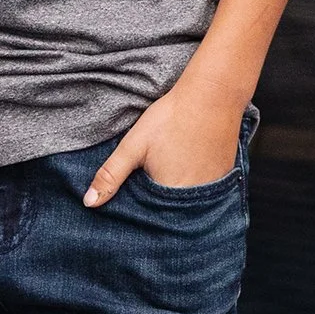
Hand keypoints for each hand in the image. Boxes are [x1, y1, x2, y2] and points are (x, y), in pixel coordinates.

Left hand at [84, 69, 245, 207]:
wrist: (212, 95)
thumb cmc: (171, 118)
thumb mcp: (133, 146)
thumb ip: (111, 175)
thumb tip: (89, 203)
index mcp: (170, 196)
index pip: (149, 218)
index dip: (137, 210)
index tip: (131, 195)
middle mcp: (195, 199)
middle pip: (169, 213)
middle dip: (155, 204)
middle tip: (150, 176)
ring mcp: (213, 188)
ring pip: (187, 203)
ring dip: (175, 196)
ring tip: (168, 170)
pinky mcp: (224, 176)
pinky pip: (204, 191)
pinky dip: (192, 184)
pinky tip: (185, 166)